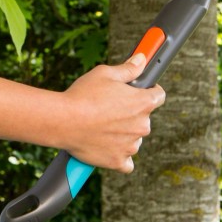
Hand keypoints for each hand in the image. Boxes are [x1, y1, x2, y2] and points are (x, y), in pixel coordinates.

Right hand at [58, 51, 165, 170]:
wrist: (63, 121)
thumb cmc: (83, 95)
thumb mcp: (105, 73)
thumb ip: (128, 69)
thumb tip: (141, 60)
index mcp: (143, 102)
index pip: (159, 96)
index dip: (150, 91)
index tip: (140, 91)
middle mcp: (142, 126)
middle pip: (144, 118)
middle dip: (131, 113)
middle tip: (110, 108)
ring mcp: (131, 145)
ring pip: (134, 139)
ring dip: (124, 134)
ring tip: (102, 126)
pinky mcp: (118, 161)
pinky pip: (126, 162)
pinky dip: (120, 156)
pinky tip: (108, 147)